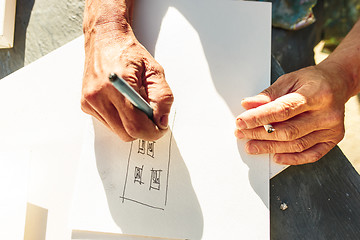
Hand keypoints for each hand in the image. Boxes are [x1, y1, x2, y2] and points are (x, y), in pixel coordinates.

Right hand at [81, 24, 173, 140]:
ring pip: (118, 131)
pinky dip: (120, 119)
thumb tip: (162, 120)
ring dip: (131, 124)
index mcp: (116, 85)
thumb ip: (162, 97)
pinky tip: (123, 103)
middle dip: (143, 129)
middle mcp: (98, 95)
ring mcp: (90, 102)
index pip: (135, 125)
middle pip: (126, 133)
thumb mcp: (154, 70)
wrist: (106, 39)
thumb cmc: (129, 53)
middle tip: (151, 115)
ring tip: (136, 104)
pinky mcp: (86, 105)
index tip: (160, 128)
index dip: (152, 132)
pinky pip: (109, 124)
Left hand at [234, 63, 348, 164]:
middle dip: (260, 133)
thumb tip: (248, 105)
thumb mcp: (289, 80)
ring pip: (296, 144)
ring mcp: (331, 128)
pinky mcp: (333, 139)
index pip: (282, 110)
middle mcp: (327, 113)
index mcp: (316, 94)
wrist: (337, 83)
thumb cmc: (312, 81)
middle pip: (288, 130)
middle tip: (241, 133)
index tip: (241, 121)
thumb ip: (269, 94)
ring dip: (270, 147)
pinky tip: (275, 156)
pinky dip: (292, 158)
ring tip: (251, 145)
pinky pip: (311, 155)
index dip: (259, 117)